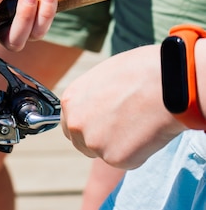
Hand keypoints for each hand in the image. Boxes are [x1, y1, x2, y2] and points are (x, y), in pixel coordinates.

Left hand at [60, 45, 185, 168]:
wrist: (163, 83)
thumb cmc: (140, 71)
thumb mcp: (103, 77)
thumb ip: (93, 97)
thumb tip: (100, 107)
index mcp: (70, 101)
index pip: (71, 125)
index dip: (90, 126)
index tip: (104, 125)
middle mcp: (75, 124)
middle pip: (83, 143)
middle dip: (101, 140)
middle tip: (124, 129)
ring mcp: (93, 143)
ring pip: (105, 153)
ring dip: (121, 146)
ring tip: (140, 124)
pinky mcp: (114, 158)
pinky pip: (128, 160)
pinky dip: (139, 152)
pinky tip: (148, 132)